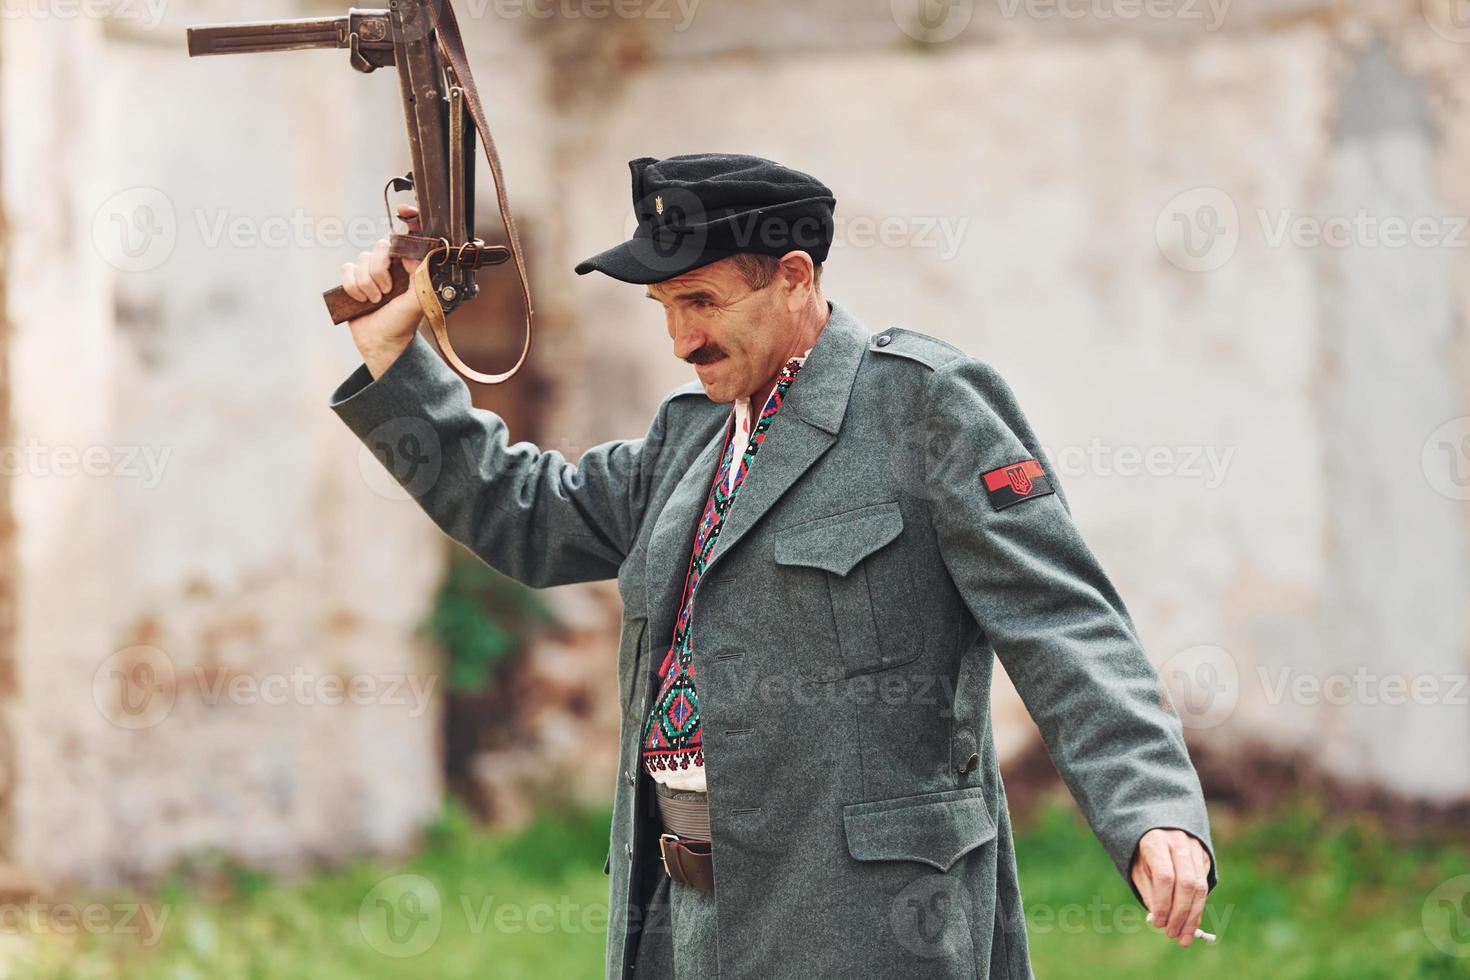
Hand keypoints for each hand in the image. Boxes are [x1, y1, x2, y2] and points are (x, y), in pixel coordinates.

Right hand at [340, 203, 426, 377]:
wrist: (382, 342)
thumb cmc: (403, 322)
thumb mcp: (419, 299)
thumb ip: (420, 275)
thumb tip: (413, 252)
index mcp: (409, 267)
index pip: (408, 237)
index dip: (409, 219)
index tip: (404, 211)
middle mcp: (391, 266)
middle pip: (379, 247)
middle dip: (380, 270)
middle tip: (387, 291)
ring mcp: (371, 272)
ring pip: (362, 260)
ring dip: (367, 284)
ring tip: (376, 301)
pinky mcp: (353, 280)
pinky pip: (347, 270)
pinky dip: (352, 286)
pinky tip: (361, 300)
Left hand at [1130, 828, 1211, 946]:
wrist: (1157, 822)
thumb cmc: (1142, 851)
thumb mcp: (1137, 867)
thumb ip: (1148, 891)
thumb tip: (1161, 919)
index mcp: (1156, 841)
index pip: (1165, 877)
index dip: (1163, 903)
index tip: (1157, 923)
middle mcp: (1179, 842)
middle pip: (1186, 884)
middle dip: (1180, 914)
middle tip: (1172, 934)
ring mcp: (1195, 847)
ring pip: (1200, 886)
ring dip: (1193, 915)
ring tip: (1184, 936)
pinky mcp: (1205, 855)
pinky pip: (1204, 884)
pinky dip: (1198, 906)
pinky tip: (1190, 921)